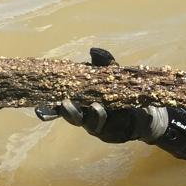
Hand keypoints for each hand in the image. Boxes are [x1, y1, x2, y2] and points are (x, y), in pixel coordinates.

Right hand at [34, 47, 166, 143]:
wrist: (146, 111)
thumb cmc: (123, 92)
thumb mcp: (114, 75)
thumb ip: (103, 65)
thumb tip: (93, 51)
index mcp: (83, 104)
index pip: (63, 107)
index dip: (50, 109)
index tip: (39, 108)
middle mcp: (88, 118)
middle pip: (75, 118)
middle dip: (70, 112)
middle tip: (65, 104)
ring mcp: (102, 127)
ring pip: (93, 124)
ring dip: (93, 116)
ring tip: (95, 106)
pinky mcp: (118, 133)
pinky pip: (114, 129)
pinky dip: (115, 121)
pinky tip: (115, 113)